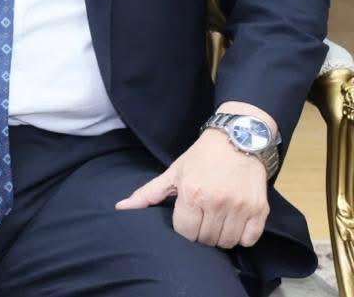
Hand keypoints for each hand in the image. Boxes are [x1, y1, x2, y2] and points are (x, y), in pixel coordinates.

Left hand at [116, 103, 274, 248]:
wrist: (238, 139)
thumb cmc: (202, 157)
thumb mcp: (173, 172)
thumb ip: (148, 193)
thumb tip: (121, 208)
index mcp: (192, 193)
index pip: (185, 232)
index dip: (185, 228)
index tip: (188, 218)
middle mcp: (216, 201)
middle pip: (206, 239)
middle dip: (202, 233)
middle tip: (203, 218)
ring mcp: (240, 206)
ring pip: (227, 242)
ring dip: (221, 236)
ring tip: (218, 220)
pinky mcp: (260, 210)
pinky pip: (249, 239)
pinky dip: (242, 236)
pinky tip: (235, 222)